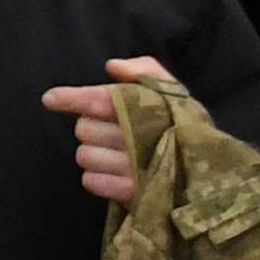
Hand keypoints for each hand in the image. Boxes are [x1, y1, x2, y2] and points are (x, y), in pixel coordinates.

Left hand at [44, 56, 173, 204]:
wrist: (209, 170)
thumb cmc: (181, 124)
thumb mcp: (170, 91)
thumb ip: (143, 70)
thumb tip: (112, 66)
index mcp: (145, 108)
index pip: (99, 100)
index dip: (72, 98)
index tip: (50, 99)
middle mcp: (137, 137)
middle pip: (84, 129)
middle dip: (91, 128)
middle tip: (112, 131)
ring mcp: (134, 168)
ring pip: (84, 156)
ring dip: (93, 154)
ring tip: (115, 154)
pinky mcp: (132, 193)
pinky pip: (91, 181)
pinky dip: (97, 178)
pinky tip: (114, 173)